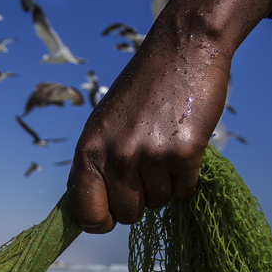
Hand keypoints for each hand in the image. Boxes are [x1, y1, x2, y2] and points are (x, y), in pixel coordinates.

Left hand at [67, 34, 229, 231]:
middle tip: (145, 166)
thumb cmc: (141, 93)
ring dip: (164, 184)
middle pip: (127, 214)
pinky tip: (183, 147)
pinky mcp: (185, 153)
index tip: (109, 217)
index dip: (98, 221)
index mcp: (88, 150)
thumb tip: (88, 215)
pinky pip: (184, 192)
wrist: (181, 50)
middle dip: (138, 199)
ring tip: (163, 147)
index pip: (84, 212)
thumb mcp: (103, 126)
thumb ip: (94, 166)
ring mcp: (150, 155)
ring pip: (158, 203)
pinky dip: (186, 178)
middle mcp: (116, 155)